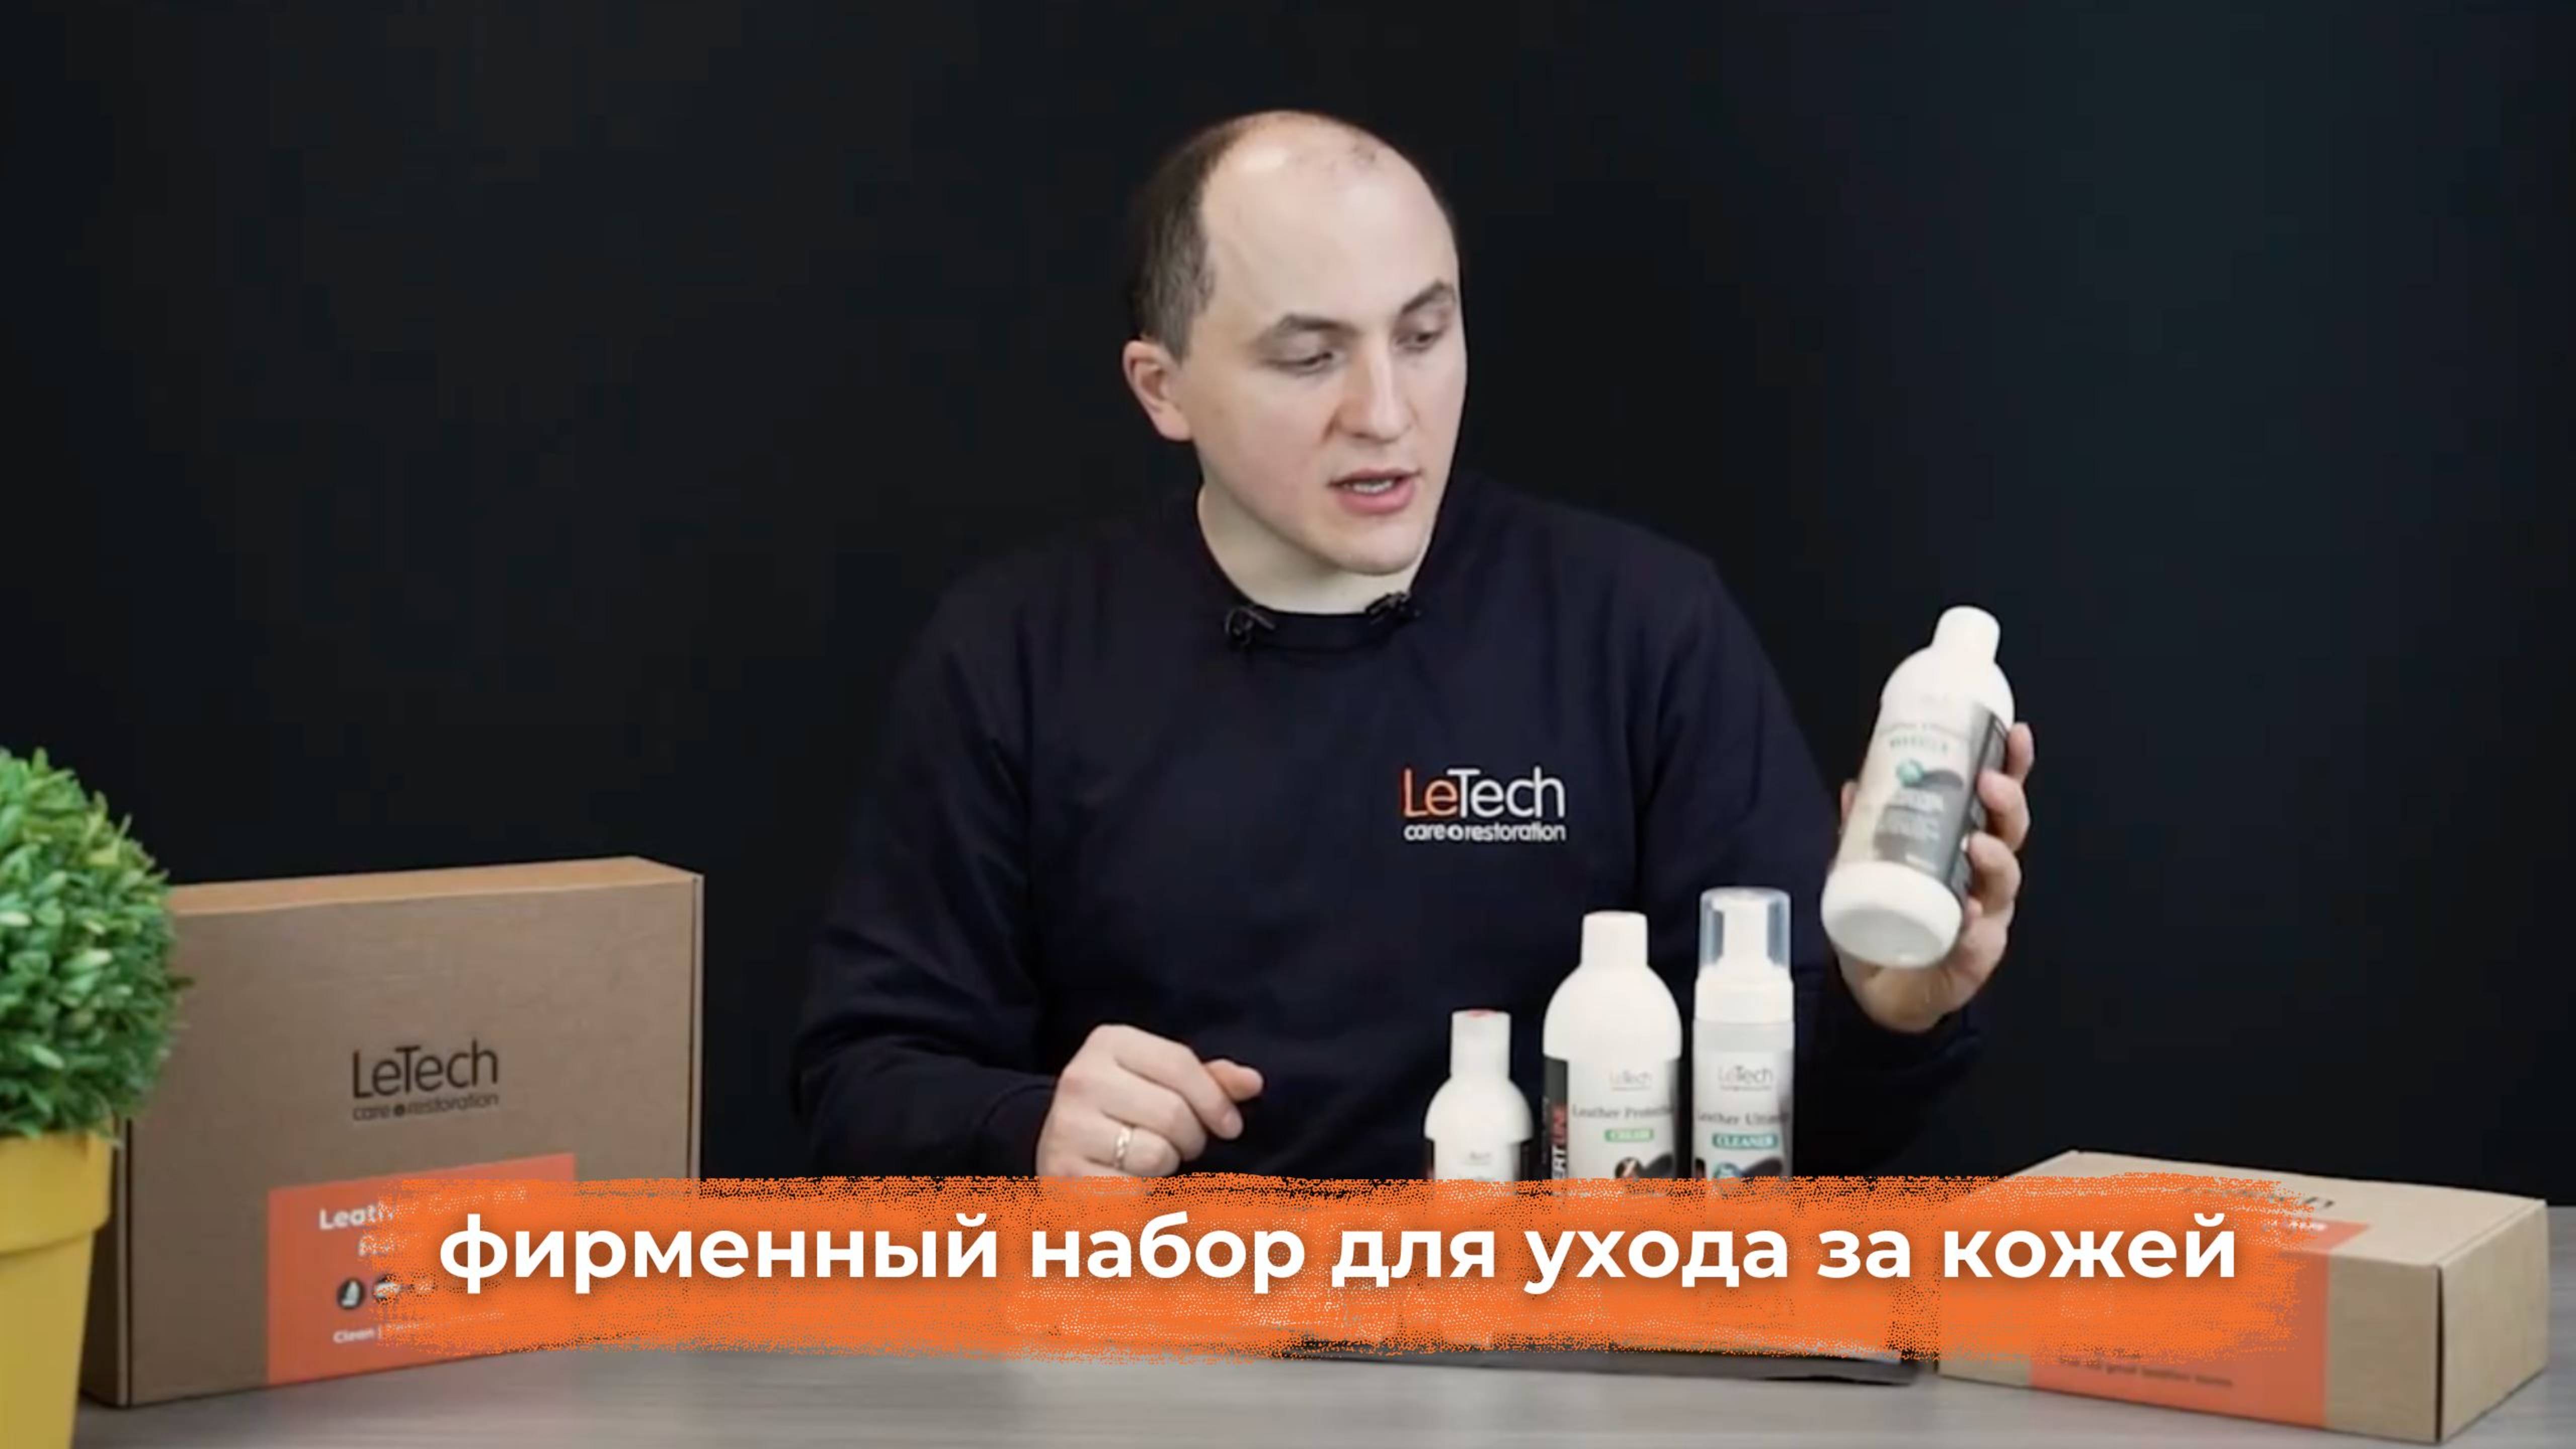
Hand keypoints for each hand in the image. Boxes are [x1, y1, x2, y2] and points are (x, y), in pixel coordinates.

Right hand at [1035, 1024, 1263, 1176]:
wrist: (1060, 1150)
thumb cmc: (1126, 1112)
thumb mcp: (1162, 1082)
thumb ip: (1208, 1080)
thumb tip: (1253, 1082)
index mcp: (1108, 1042)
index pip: (1180, 1064)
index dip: (1216, 1100)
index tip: (1230, 1126)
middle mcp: (1081, 1078)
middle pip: (1173, 1112)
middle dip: (1191, 1138)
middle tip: (1181, 1147)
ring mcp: (1067, 1127)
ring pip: (1155, 1155)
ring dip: (1165, 1167)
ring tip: (1149, 1161)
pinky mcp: (1064, 1176)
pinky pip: (1132, 1193)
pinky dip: (1141, 1197)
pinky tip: (1127, 1185)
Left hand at [1837, 722, 2035, 1032]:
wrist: (1881, 989)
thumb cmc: (1887, 919)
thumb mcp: (1866, 868)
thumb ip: (1863, 832)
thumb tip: (1855, 786)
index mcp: (1968, 847)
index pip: (1996, 802)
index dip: (2010, 767)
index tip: (2014, 733)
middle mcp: (1986, 879)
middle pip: (2011, 834)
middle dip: (2007, 805)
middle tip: (1989, 783)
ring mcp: (1986, 919)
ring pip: (2004, 883)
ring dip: (1996, 859)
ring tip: (1978, 844)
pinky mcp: (1973, 959)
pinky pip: (1980, 941)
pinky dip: (1976, 928)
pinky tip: (1969, 915)